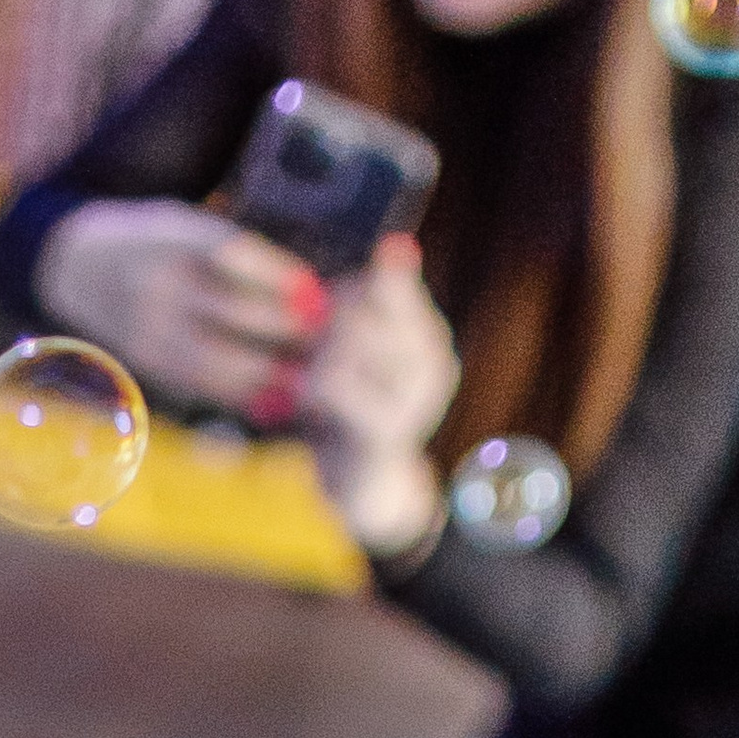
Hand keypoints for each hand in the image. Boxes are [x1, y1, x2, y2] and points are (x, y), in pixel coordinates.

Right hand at [37, 199, 328, 420]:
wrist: (76, 265)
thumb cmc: (155, 241)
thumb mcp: (186, 225)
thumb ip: (231, 254)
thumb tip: (303, 288)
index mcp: (173, 239)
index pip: (231, 258)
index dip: (277, 279)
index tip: (316, 295)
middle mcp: (156, 285)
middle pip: (227, 311)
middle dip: (281, 329)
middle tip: (325, 341)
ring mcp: (146, 327)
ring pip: (212, 358)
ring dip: (264, 374)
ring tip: (305, 383)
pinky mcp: (144, 360)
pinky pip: (195, 384)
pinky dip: (236, 397)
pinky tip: (270, 403)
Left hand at [296, 236, 459, 551]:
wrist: (366, 493)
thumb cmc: (355, 415)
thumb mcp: (367, 354)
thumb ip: (375, 305)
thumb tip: (396, 244)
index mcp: (430, 340)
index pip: (383, 284)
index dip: (343, 296)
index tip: (330, 327)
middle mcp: (433, 366)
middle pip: (358, 309)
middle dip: (320, 330)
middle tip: (306, 360)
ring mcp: (413, 401)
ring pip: (344, 342)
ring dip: (311, 360)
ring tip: (307, 385)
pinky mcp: (382, 432)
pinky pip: (334, 383)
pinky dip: (309, 387)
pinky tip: (305, 403)